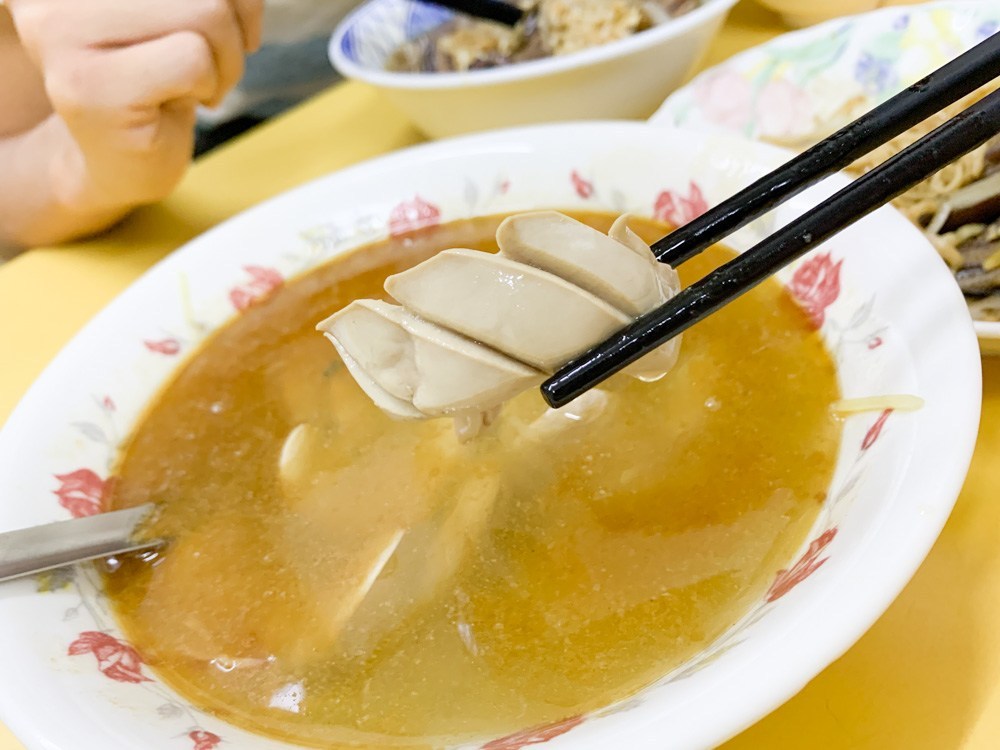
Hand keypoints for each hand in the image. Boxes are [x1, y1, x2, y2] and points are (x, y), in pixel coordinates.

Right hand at [6, 0, 263, 210]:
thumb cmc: (164, 71)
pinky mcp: (86, 86)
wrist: (126, 156)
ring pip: (204, 10)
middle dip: (233, 19)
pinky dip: (209, 83)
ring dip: (226, 57)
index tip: (224, 10)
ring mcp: (60, 30)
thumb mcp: (188, 5)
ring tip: (197, 80)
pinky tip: (180, 101)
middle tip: (212, 56)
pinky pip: (194, 59)